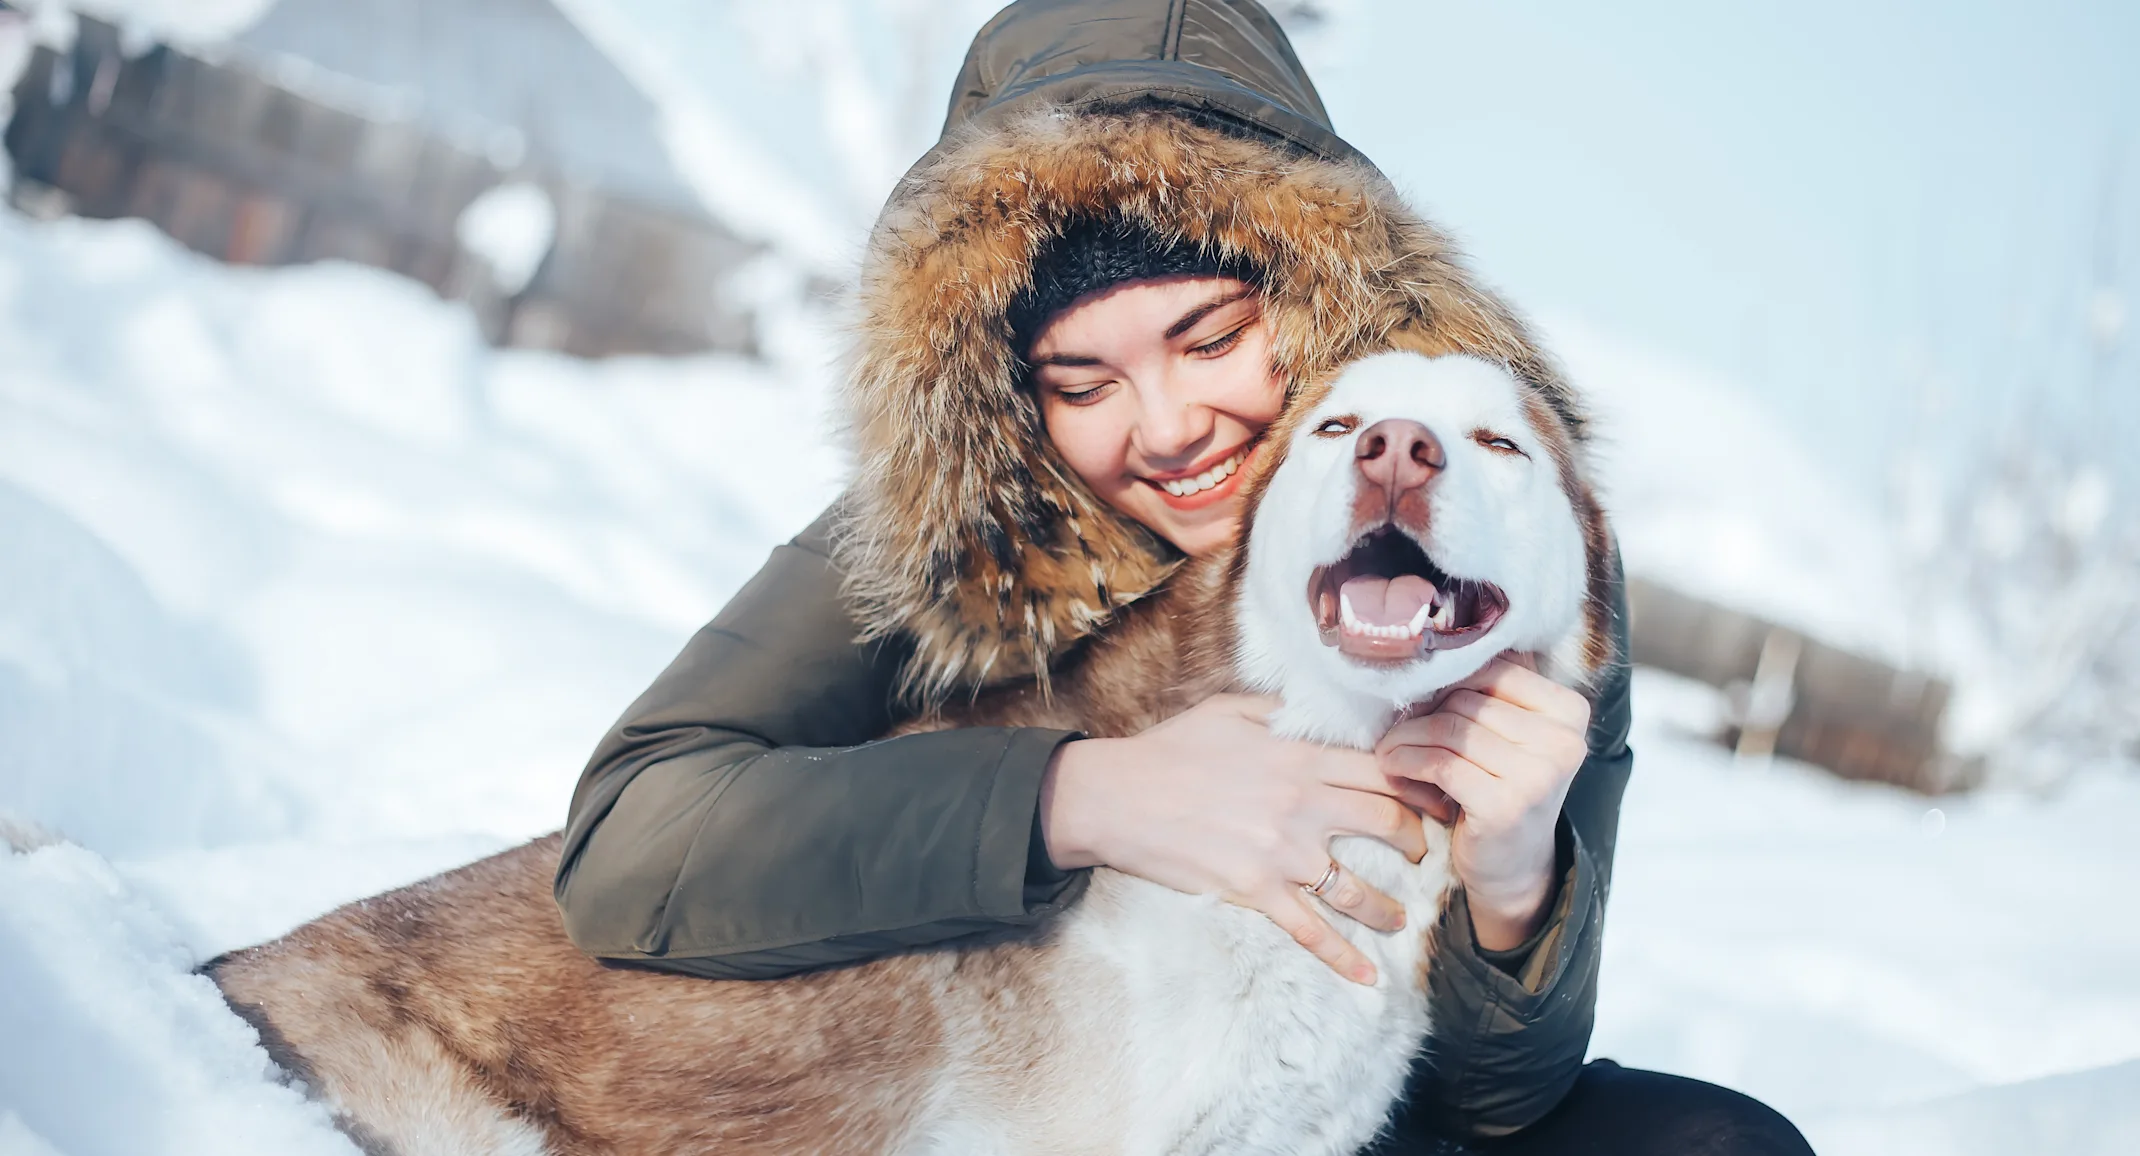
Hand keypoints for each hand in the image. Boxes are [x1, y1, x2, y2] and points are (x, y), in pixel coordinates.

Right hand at [1040, 694, 1427, 985]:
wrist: (1117, 798)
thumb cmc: (1170, 750)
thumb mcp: (1231, 711)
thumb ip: (1284, 712)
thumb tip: (1321, 713)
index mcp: (1300, 758)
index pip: (1382, 771)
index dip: (1419, 786)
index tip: (1437, 798)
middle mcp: (1301, 806)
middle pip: (1387, 825)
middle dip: (1417, 842)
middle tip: (1423, 853)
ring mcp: (1281, 853)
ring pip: (1358, 888)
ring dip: (1388, 906)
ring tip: (1399, 916)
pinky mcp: (1255, 891)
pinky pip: (1309, 932)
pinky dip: (1342, 958)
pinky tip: (1366, 977)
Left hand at [1374, 654, 1590, 951]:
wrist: (1512, 866)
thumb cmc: (1502, 788)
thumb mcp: (1509, 735)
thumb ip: (1489, 692)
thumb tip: (1432, 645)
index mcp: (1571, 711)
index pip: (1494, 669)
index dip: (1449, 682)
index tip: (1423, 703)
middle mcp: (1564, 740)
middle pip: (1468, 699)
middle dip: (1422, 713)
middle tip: (1397, 731)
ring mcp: (1539, 775)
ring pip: (1448, 729)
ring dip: (1405, 738)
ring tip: (1389, 749)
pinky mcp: (1506, 805)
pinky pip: (1439, 763)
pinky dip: (1405, 762)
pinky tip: (1393, 767)